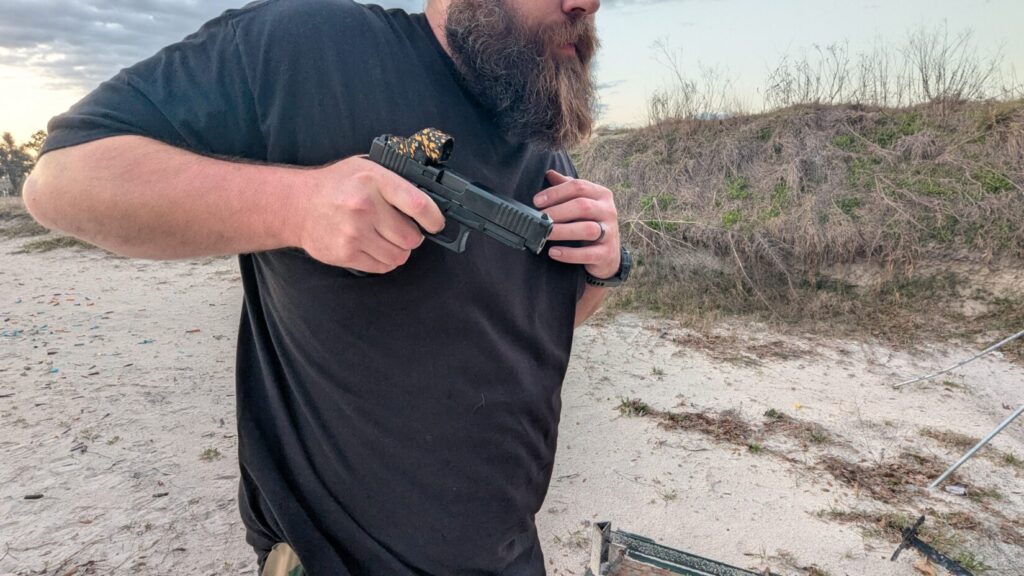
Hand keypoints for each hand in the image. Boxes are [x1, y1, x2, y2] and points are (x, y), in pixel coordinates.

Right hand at [297, 156, 444, 272]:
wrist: (297, 205)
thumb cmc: (336, 185)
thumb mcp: (366, 168)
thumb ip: (395, 180)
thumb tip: (429, 197)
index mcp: (373, 180)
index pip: (418, 204)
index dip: (434, 218)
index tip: (436, 224)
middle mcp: (364, 206)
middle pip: (411, 237)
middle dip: (413, 236)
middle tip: (402, 229)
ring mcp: (353, 232)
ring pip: (399, 256)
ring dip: (398, 250)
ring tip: (386, 238)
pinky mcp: (345, 253)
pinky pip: (382, 267)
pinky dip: (384, 260)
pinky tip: (374, 247)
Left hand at [533, 170, 619, 279]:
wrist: (608, 253)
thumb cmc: (589, 222)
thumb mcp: (582, 202)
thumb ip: (567, 188)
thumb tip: (549, 173)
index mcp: (601, 194)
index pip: (578, 186)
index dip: (555, 192)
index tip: (536, 201)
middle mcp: (608, 211)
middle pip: (582, 206)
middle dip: (557, 211)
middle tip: (539, 218)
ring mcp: (610, 232)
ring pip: (587, 229)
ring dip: (562, 231)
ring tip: (544, 234)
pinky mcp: (607, 253)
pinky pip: (588, 253)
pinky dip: (569, 254)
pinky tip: (553, 252)